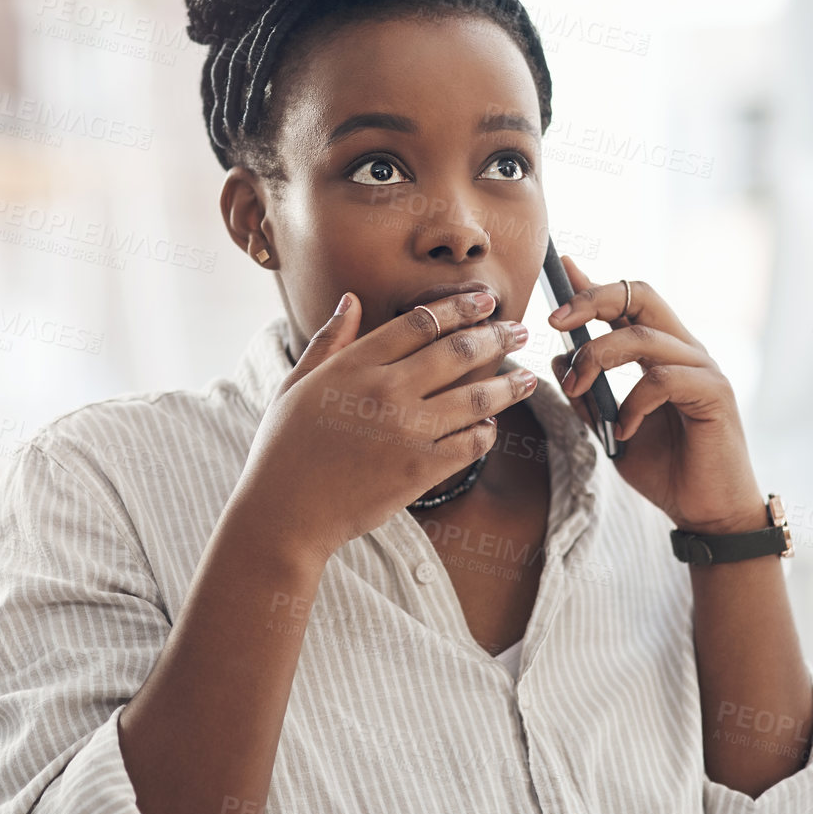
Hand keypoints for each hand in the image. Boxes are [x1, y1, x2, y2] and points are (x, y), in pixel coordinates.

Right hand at [233, 291, 539, 564]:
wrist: (285, 513)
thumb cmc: (284, 448)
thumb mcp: (295, 384)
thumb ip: (329, 341)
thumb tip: (352, 300)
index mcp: (356, 364)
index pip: (421, 322)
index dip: (460, 307)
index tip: (486, 300)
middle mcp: (387, 391)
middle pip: (457, 352)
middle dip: (496, 337)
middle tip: (520, 330)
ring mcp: (407, 431)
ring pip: (474, 398)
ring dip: (508, 385)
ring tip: (528, 377)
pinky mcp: (421, 469)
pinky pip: (469, 444)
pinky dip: (485, 433)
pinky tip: (492, 426)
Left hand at [546, 255, 766, 534]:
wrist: (707, 514)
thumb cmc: (666, 470)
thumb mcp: (612, 429)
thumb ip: (590, 395)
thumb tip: (558, 358)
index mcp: (663, 353)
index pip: (629, 301)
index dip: (593, 284)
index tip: (560, 270)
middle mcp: (685, 350)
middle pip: (641, 294)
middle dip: (593, 299)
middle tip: (556, 322)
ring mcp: (704, 368)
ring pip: (644, 336)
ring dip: (598, 358)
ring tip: (577, 387)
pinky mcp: (716, 393)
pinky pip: (663, 379)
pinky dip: (632, 402)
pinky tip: (623, 430)